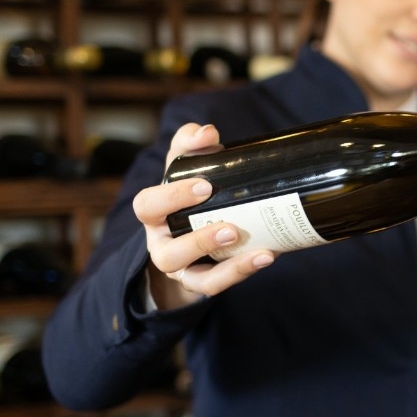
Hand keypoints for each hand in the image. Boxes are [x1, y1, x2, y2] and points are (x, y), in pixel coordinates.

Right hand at [137, 122, 274, 307]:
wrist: (191, 238)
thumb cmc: (188, 196)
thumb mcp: (184, 167)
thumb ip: (191, 144)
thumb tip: (207, 132)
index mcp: (155, 214)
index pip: (148, 206)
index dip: (173, 196)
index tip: (206, 183)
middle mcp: (162, 244)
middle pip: (167, 252)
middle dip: (199, 239)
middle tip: (231, 226)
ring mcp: (182, 269)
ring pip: (193, 275)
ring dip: (224, 263)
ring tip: (250, 244)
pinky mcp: (201, 283)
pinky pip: (216, 284)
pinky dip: (240, 272)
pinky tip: (267, 256)